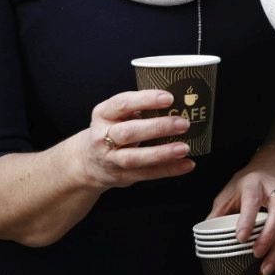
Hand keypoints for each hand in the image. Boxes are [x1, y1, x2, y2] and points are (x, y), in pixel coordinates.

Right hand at [72, 90, 195, 190]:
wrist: (88, 161)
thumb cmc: (112, 129)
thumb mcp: (116, 114)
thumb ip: (139, 107)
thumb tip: (180, 101)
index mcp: (103, 114)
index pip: (122, 103)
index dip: (145, 100)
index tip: (169, 98)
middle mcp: (103, 137)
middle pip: (128, 132)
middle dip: (157, 127)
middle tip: (182, 123)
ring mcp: (111, 159)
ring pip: (135, 158)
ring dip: (162, 153)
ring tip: (184, 148)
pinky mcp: (122, 176)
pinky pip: (146, 174)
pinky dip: (168, 170)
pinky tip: (186, 164)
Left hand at [208, 146, 274, 274]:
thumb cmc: (250, 181)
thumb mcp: (231, 189)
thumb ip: (220, 212)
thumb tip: (205, 237)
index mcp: (255, 184)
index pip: (252, 201)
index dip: (247, 219)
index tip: (240, 238)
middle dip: (268, 236)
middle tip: (256, 254)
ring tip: (265, 270)